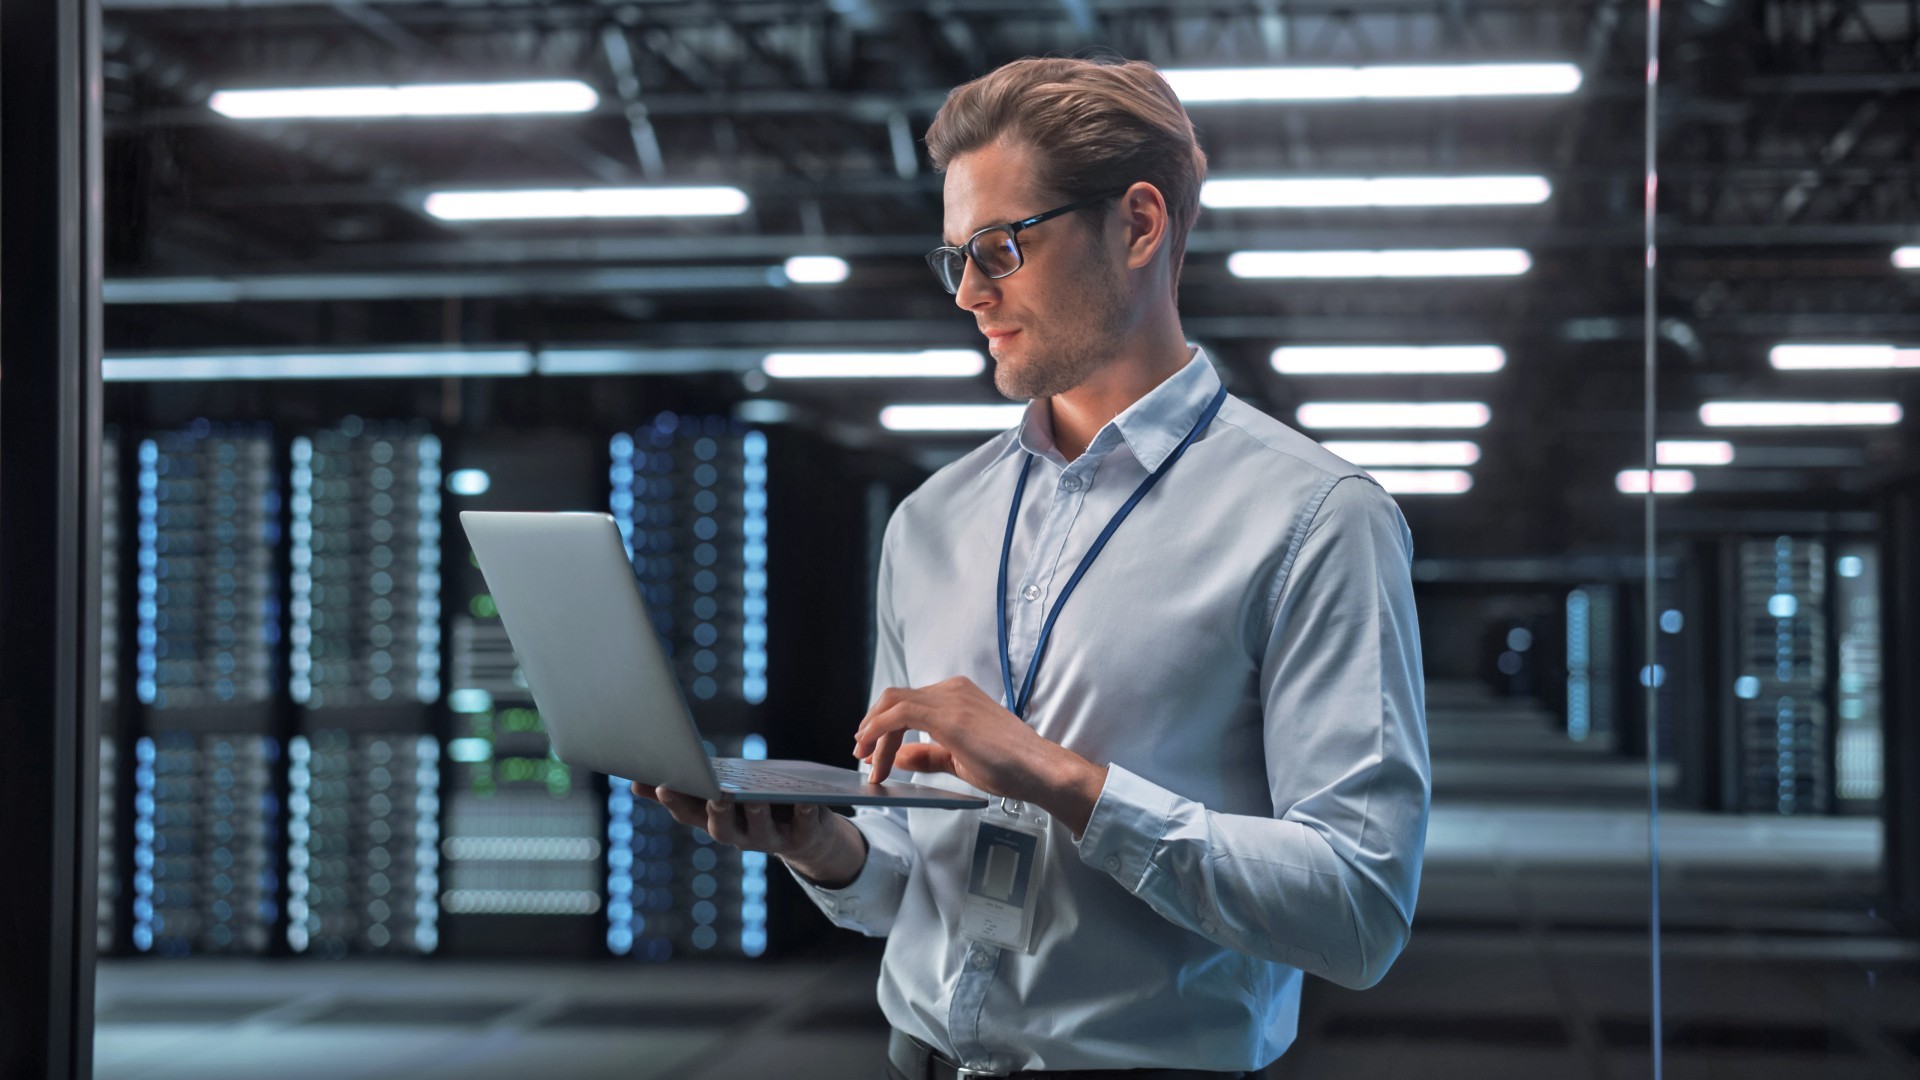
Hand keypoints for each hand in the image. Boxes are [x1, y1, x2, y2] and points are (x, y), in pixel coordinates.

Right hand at [632, 782, 840, 862]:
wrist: (809, 838)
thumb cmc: (756, 807)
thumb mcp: (722, 796)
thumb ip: (686, 791)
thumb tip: (635, 784)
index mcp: (716, 822)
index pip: (689, 814)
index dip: (674, 801)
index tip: (661, 784)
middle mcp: (739, 836)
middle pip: (721, 829)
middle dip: (716, 812)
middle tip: (713, 796)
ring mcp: (770, 839)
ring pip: (760, 830)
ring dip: (756, 814)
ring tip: (755, 796)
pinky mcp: (803, 836)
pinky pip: (804, 826)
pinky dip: (805, 813)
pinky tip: (806, 800)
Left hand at [851, 675, 1076, 804]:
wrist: (1039, 770)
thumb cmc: (1009, 766)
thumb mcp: (958, 759)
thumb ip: (926, 756)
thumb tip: (896, 757)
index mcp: (957, 695)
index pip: (906, 703)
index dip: (882, 727)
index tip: (872, 754)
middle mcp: (953, 690)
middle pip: (894, 700)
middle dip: (872, 727)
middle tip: (863, 756)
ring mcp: (952, 699)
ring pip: (893, 705)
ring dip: (873, 733)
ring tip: (868, 761)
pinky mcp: (949, 715)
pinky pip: (900, 714)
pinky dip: (880, 730)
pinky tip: (873, 750)